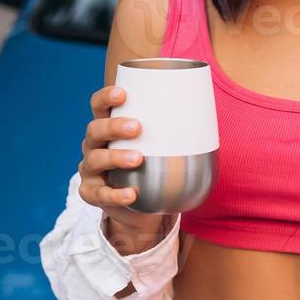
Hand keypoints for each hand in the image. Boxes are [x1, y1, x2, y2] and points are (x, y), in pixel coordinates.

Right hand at [79, 85, 174, 251]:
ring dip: (115, 157)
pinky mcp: (93, 194)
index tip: (123, 94)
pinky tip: (131, 194)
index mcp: (110, 127)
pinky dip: (115, 194)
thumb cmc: (155, 164)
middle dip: (114, 126)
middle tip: (137, 127)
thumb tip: (208, 105)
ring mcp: (91, 170)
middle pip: (95, 130)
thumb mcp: (163, 144)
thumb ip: (176, 126)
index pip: (99, 105)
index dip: (106, 97)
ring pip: (95, 159)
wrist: (145, 206)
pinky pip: (101, 194)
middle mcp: (95, 145)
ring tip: (138, 159)